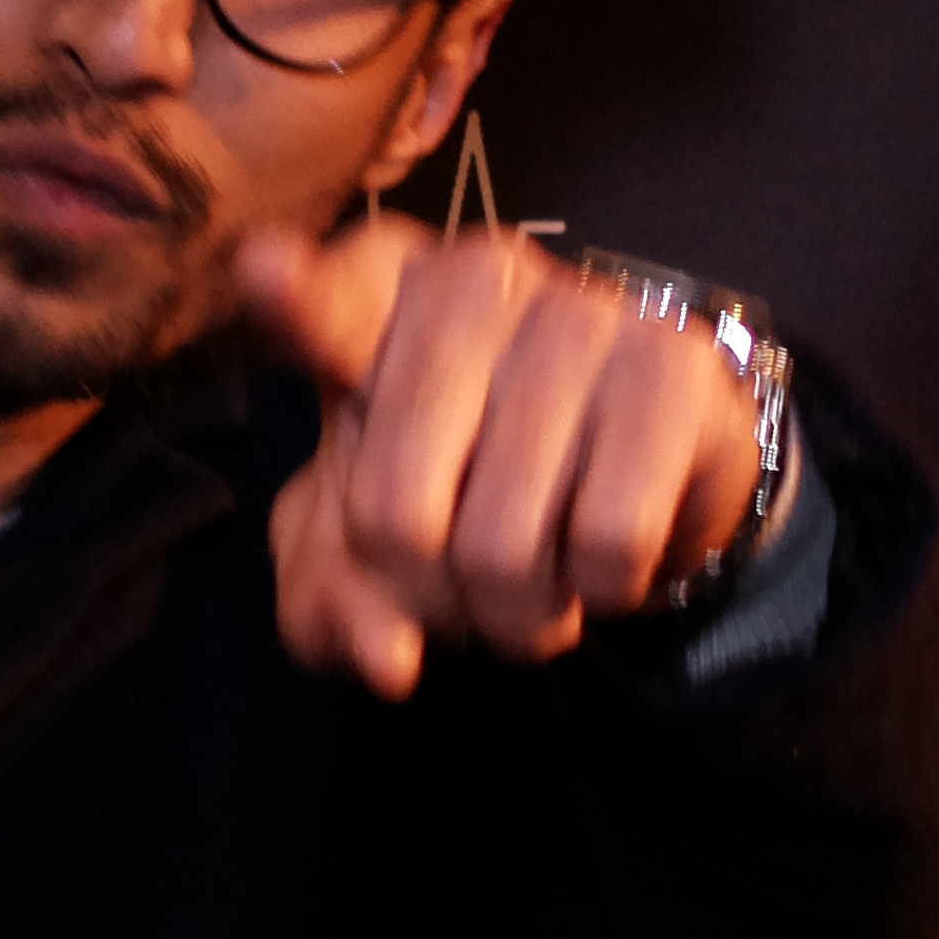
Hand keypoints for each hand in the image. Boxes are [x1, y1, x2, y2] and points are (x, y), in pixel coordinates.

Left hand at [237, 215, 763, 698]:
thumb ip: (333, 600)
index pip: (325, 302)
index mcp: (375, 296)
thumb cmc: (465, 480)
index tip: (266, 279)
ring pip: (504, 543)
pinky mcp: (672, 366)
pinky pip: (609, 539)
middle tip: (456, 583)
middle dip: (423, 595)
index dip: (296, 303)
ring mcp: (581, 312)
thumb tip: (388, 659)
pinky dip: (600, 587)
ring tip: (534, 573)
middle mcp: (475, 282)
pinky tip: (600, 551)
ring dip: (516, 611)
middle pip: (397, 513)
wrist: (633, 458)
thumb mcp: (369, 542)